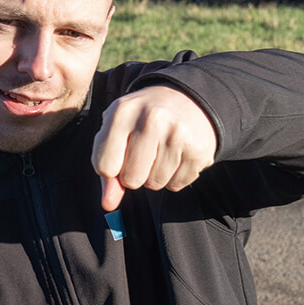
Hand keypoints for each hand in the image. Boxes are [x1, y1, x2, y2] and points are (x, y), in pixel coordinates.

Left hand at [92, 85, 216, 210]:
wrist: (187, 100)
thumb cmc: (142, 120)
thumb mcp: (116, 131)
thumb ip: (105, 167)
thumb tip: (108, 204)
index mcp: (122, 111)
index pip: (104, 167)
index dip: (110, 170)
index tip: (119, 156)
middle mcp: (151, 119)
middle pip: (131, 179)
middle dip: (133, 175)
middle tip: (142, 154)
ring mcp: (178, 134)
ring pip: (154, 184)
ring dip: (154, 176)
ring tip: (160, 152)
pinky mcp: (198, 150)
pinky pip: (176, 185)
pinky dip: (173, 177)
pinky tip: (176, 156)